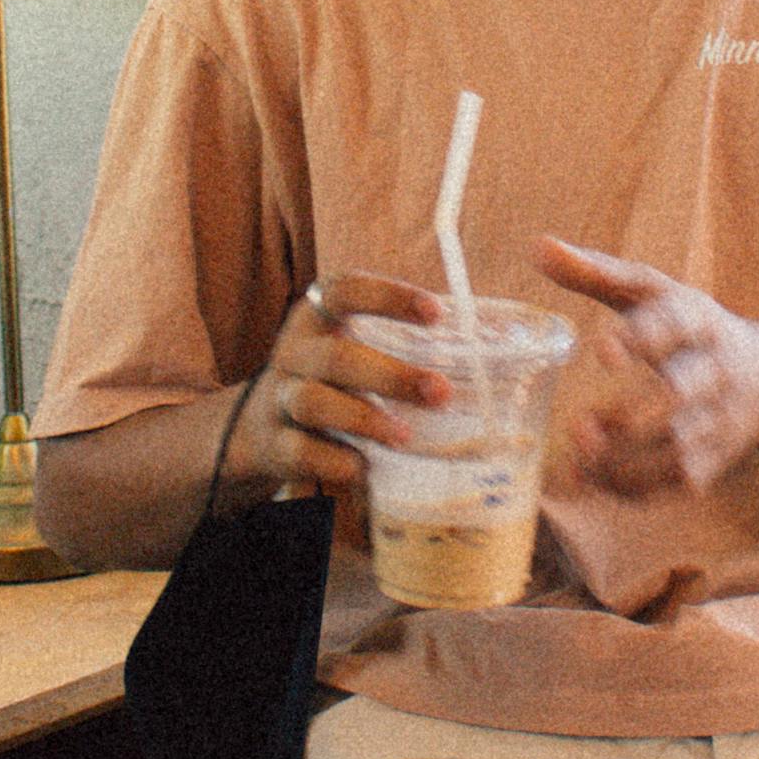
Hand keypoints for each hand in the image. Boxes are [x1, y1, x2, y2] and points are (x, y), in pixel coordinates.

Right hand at [238, 268, 449, 538]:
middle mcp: (295, 353)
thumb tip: (495, 353)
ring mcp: (280, 399)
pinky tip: (363, 467)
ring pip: (313, 402)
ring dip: (363, 419)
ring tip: (404, 436)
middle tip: (439, 393)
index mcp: (318, 317)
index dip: (388, 296)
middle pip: (336, 356)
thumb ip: (403, 347)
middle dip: (391, 375)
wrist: (262, 428)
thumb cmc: (335, 384)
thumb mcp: (355, 350)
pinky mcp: (275, 445)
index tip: (437, 313)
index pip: (345, 290)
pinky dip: (334, 460)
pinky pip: (300, 451)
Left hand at [534, 238, 758, 499]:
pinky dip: (634, 488)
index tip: (601, 351)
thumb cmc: (692, 327)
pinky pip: (677, 481)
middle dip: (631, 414)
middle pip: (681, 393)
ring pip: (678, 448)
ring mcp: (718, 418)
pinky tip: (594, 479)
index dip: (641, 337)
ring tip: (578, 456)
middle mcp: (714, 369)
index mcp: (697, 319)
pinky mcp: (716, 458)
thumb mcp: (656, 291)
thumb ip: (598, 272)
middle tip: (581, 425)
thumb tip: (538, 246)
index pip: (675, 323)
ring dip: (625, 461)